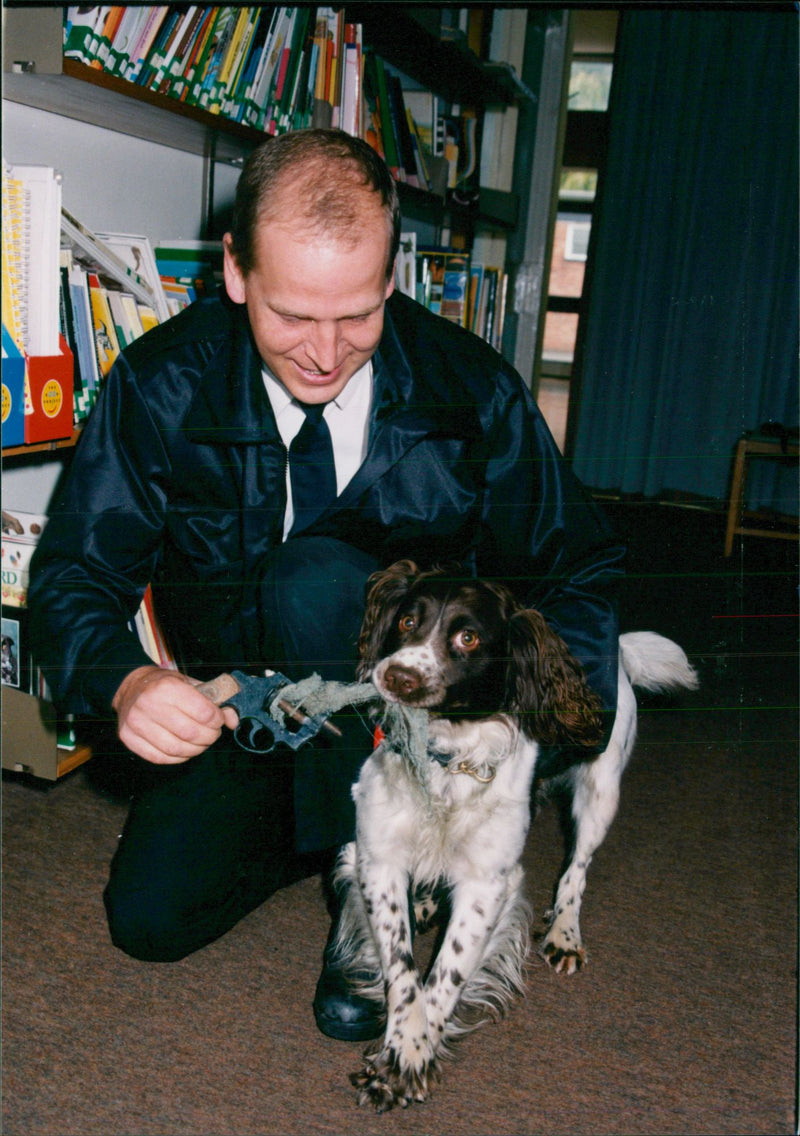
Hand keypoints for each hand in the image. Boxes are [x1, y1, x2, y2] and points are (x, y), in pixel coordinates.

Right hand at [112, 665, 238, 764]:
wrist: (131, 687)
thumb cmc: (166, 686)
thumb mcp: (191, 684)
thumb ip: (214, 700)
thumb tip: (233, 721)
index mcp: (167, 687)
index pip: (204, 713)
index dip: (217, 720)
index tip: (218, 720)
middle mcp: (149, 704)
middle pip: (191, 733)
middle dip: (209, 737)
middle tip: (212, 734)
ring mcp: (136, 723)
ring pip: (176, 749)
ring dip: (195, 750)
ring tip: (200, 743)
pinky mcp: (128, 738)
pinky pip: (159, 758)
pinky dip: (178, 758)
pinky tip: (184, 749)